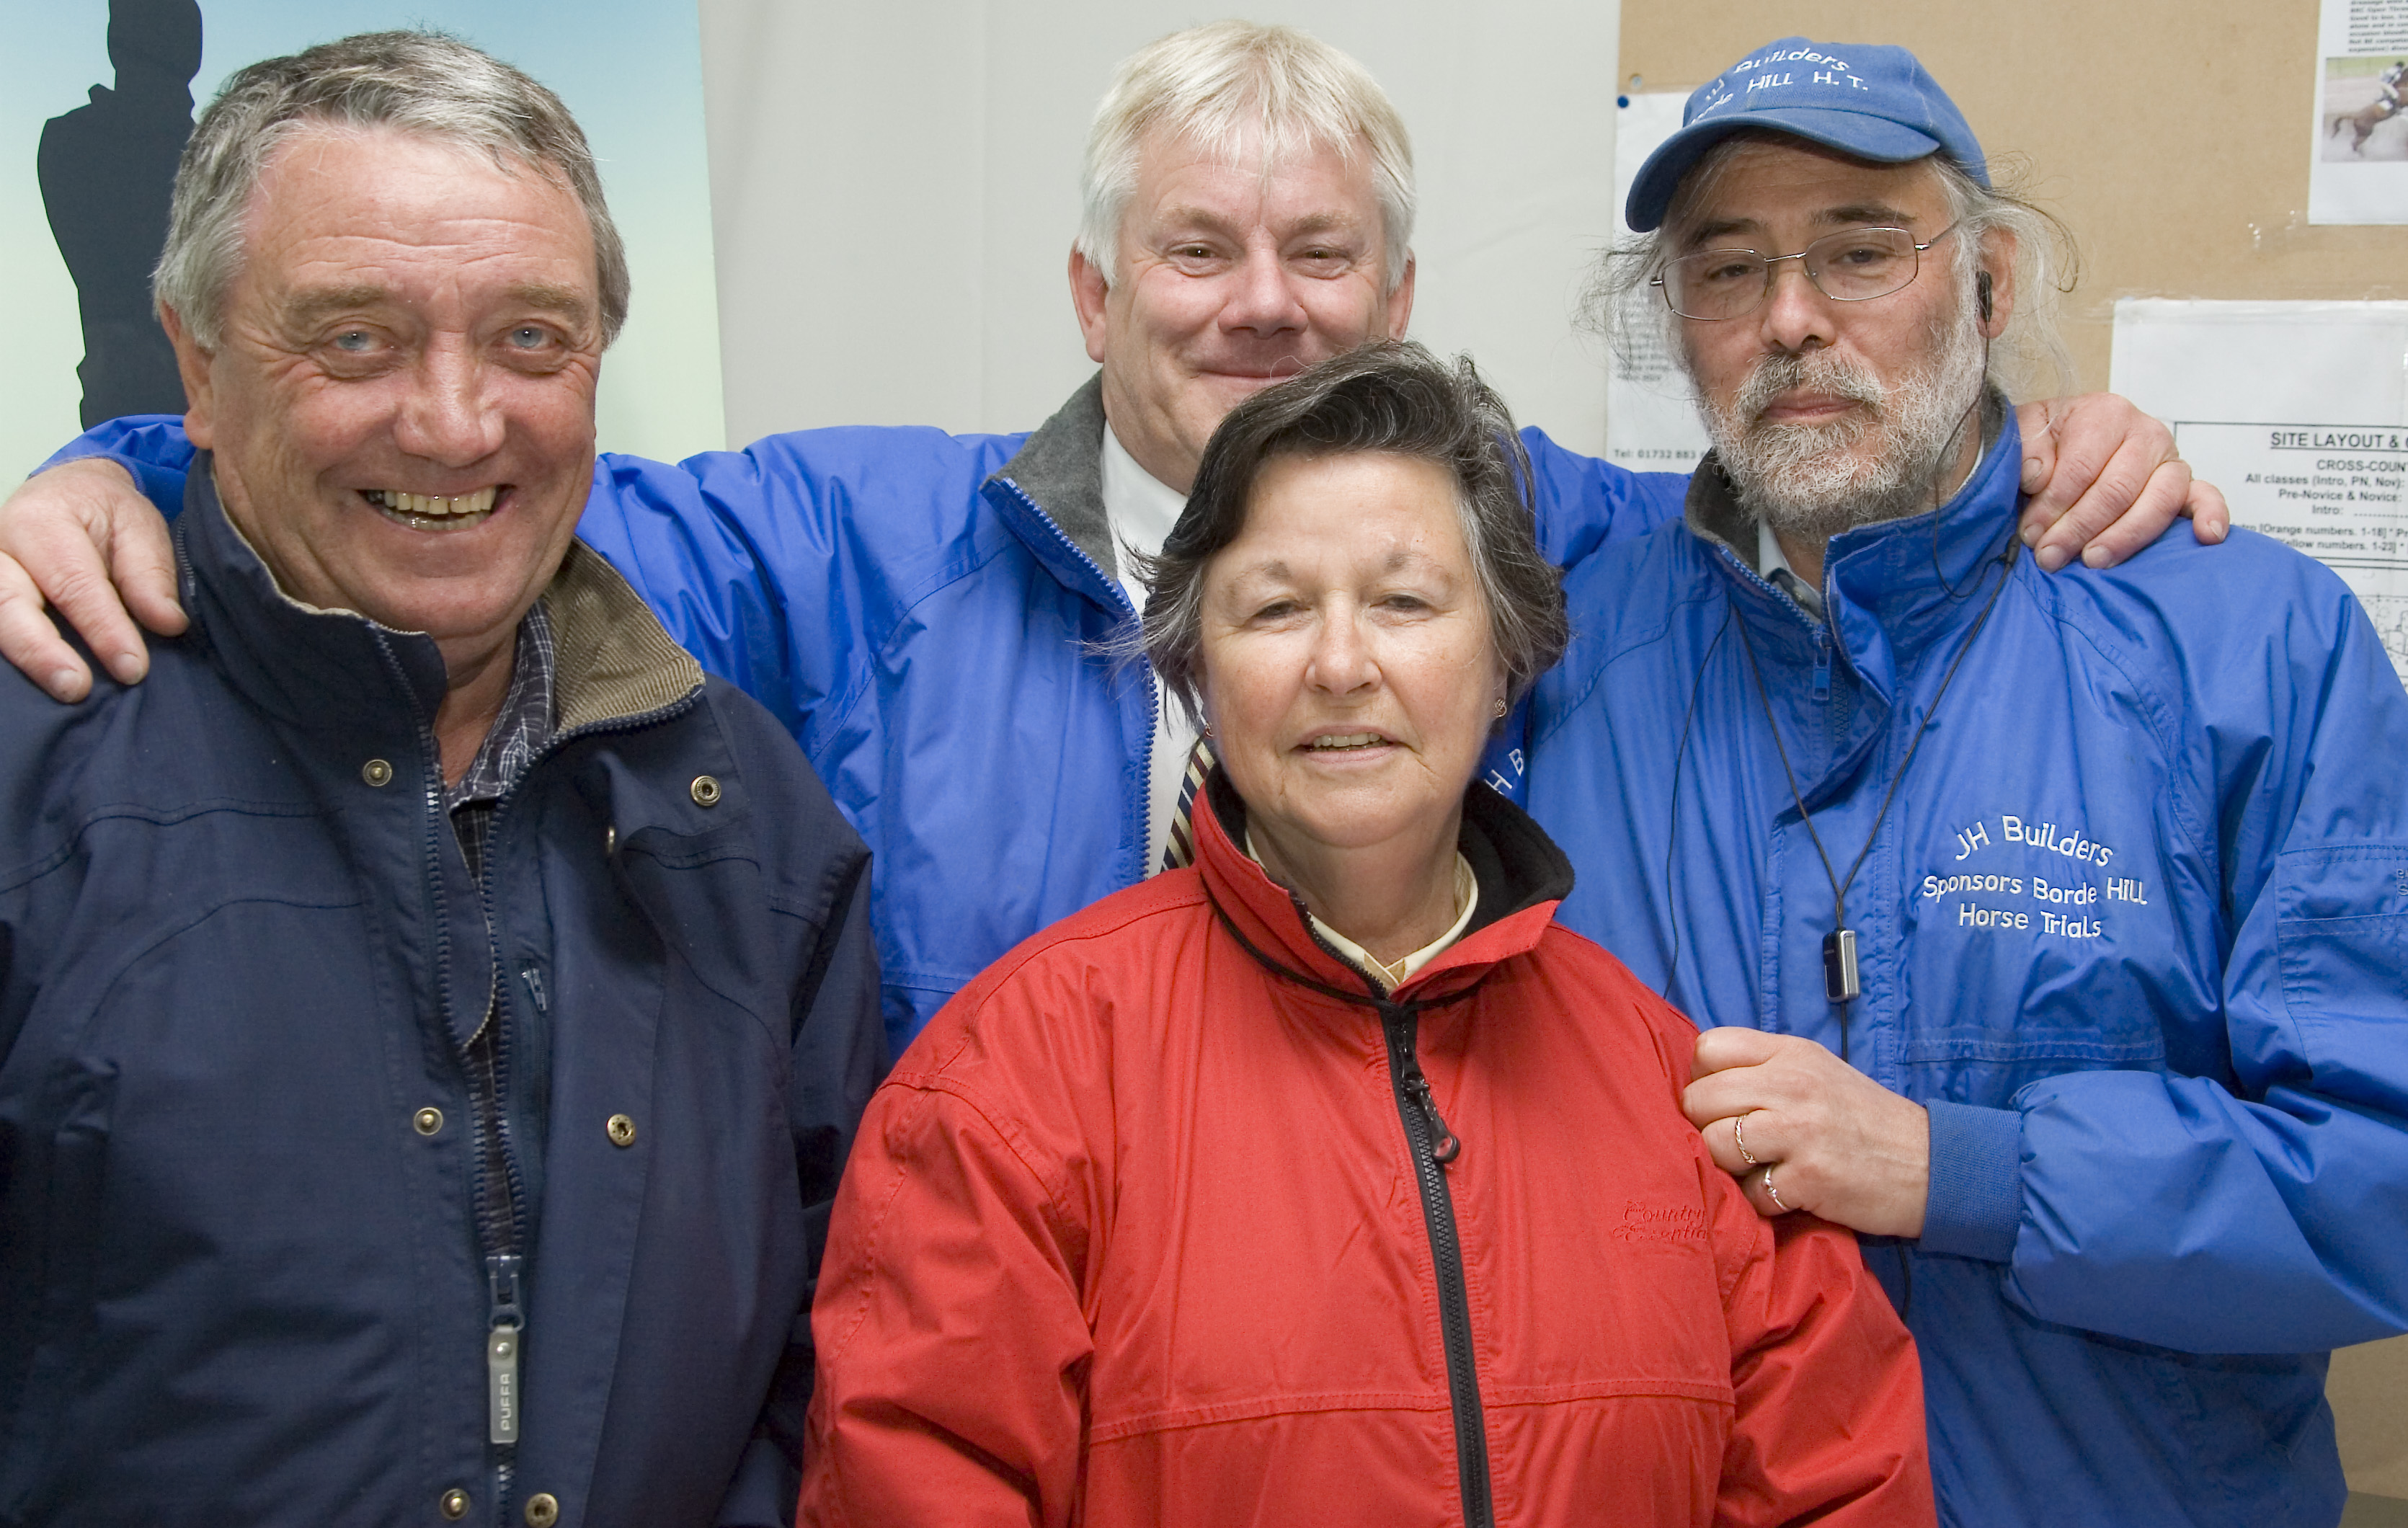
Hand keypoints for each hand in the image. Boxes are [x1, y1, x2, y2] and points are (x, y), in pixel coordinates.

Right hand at [0, 457, 184, 701]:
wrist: (70, 493)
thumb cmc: (107, 513)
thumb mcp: (140, 526)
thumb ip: (150, 575)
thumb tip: (168, 624)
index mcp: (43, 521)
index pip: (73, 583)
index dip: (103, 629)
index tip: (132, 666)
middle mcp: (1, 546)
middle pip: (10, 604)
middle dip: (42, 651)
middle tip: (77, 688)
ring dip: (26, 658)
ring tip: (62, 691)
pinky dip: (17, 654)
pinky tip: (40, 684)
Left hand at [1683, 1027, 1928, 1236]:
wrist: (1929, 1165)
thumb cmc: (1863, 1120)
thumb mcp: (1818, 1071)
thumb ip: (1764, 1067)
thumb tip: (1699, 1081)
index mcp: (1791, 1053)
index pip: (1708, 1048)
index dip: (1703, 1079)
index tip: (1722, 1102)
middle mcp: (1792, 1085)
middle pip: (1699, 1099)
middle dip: (1706, 1126)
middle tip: (1735, 1142)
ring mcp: (1799, 1131)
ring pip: (1714, 1144)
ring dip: (1729, 1166)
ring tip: (1759, 1168)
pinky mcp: (1808, 1178)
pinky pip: (1749, 1192)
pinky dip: (1761, 1201)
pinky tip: (1786, 1192)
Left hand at [2014, 394, 2229, 571]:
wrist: (2064, 440)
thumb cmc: (2044, 441)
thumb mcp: (2023, 433)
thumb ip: (2025, 449)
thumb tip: (2039, 476)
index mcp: (2104, 413)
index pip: (2082, 467)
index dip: (2054, 505)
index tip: (2031, 532)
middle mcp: (2144, 432)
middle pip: (2116, 489)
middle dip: (2079, 528)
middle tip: (2050, 555)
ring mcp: (2169, 459)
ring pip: (2156, 502)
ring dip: (2123, 537)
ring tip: (2093, 560)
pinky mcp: (2185, 484)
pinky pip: (2206, 497)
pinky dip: (2211, 515)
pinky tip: (2206, 536)